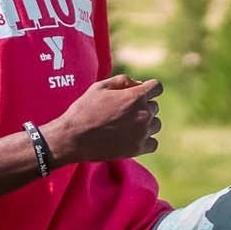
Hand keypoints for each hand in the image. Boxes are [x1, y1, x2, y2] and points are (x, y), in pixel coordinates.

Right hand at [45, 75, 161, 164]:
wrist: (73, 138)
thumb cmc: (85, 110)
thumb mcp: (100, 87)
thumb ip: (123, 81)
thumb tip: (139, 84)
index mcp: (135, 97)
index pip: (157, 87)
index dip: (149, 88)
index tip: (139, 93)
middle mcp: (143, 114)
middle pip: (154, 106)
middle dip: (142, 106)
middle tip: (122, 112)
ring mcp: (142, 133)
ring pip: (155, 124)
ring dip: (146, 123)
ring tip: (126, 126)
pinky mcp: (138, 149)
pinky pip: (153, 143)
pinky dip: (145, 140)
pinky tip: (131, 138)